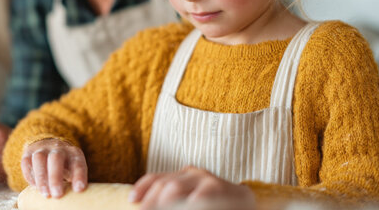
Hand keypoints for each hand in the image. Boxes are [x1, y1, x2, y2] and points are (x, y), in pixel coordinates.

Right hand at [21, 138, 86, 198]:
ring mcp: (42, 148)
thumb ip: (73, 180)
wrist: (48, 146)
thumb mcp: (73, 169)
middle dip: (55, 177)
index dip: (78, 175)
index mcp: (72, 152)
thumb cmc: (64, 165)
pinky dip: (30, 175)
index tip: (79, 189)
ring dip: (42, 178)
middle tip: (57, 195)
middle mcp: (58, 147)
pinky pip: (27, 162)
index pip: (77, 162)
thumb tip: (74, 199)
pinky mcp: (29, 152)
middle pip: (56, 159)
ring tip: (45, 194)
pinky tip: (34, 186)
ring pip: (39, 159)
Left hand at [130, 166, 255, 209]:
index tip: (132, 201)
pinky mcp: (218, 188)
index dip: (141, 188)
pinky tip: (189, 204)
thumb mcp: (190, 198)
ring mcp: (206, 180)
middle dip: (151, 201)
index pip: (156, 179)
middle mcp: (192, 174)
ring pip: (175, 189)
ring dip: (164, 203)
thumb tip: (145, 205)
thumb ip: (171, 200)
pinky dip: (190, 202)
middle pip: (163, 185)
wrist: (246, 203)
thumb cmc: (214, 203)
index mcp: (182, 176)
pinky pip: (199, 196)